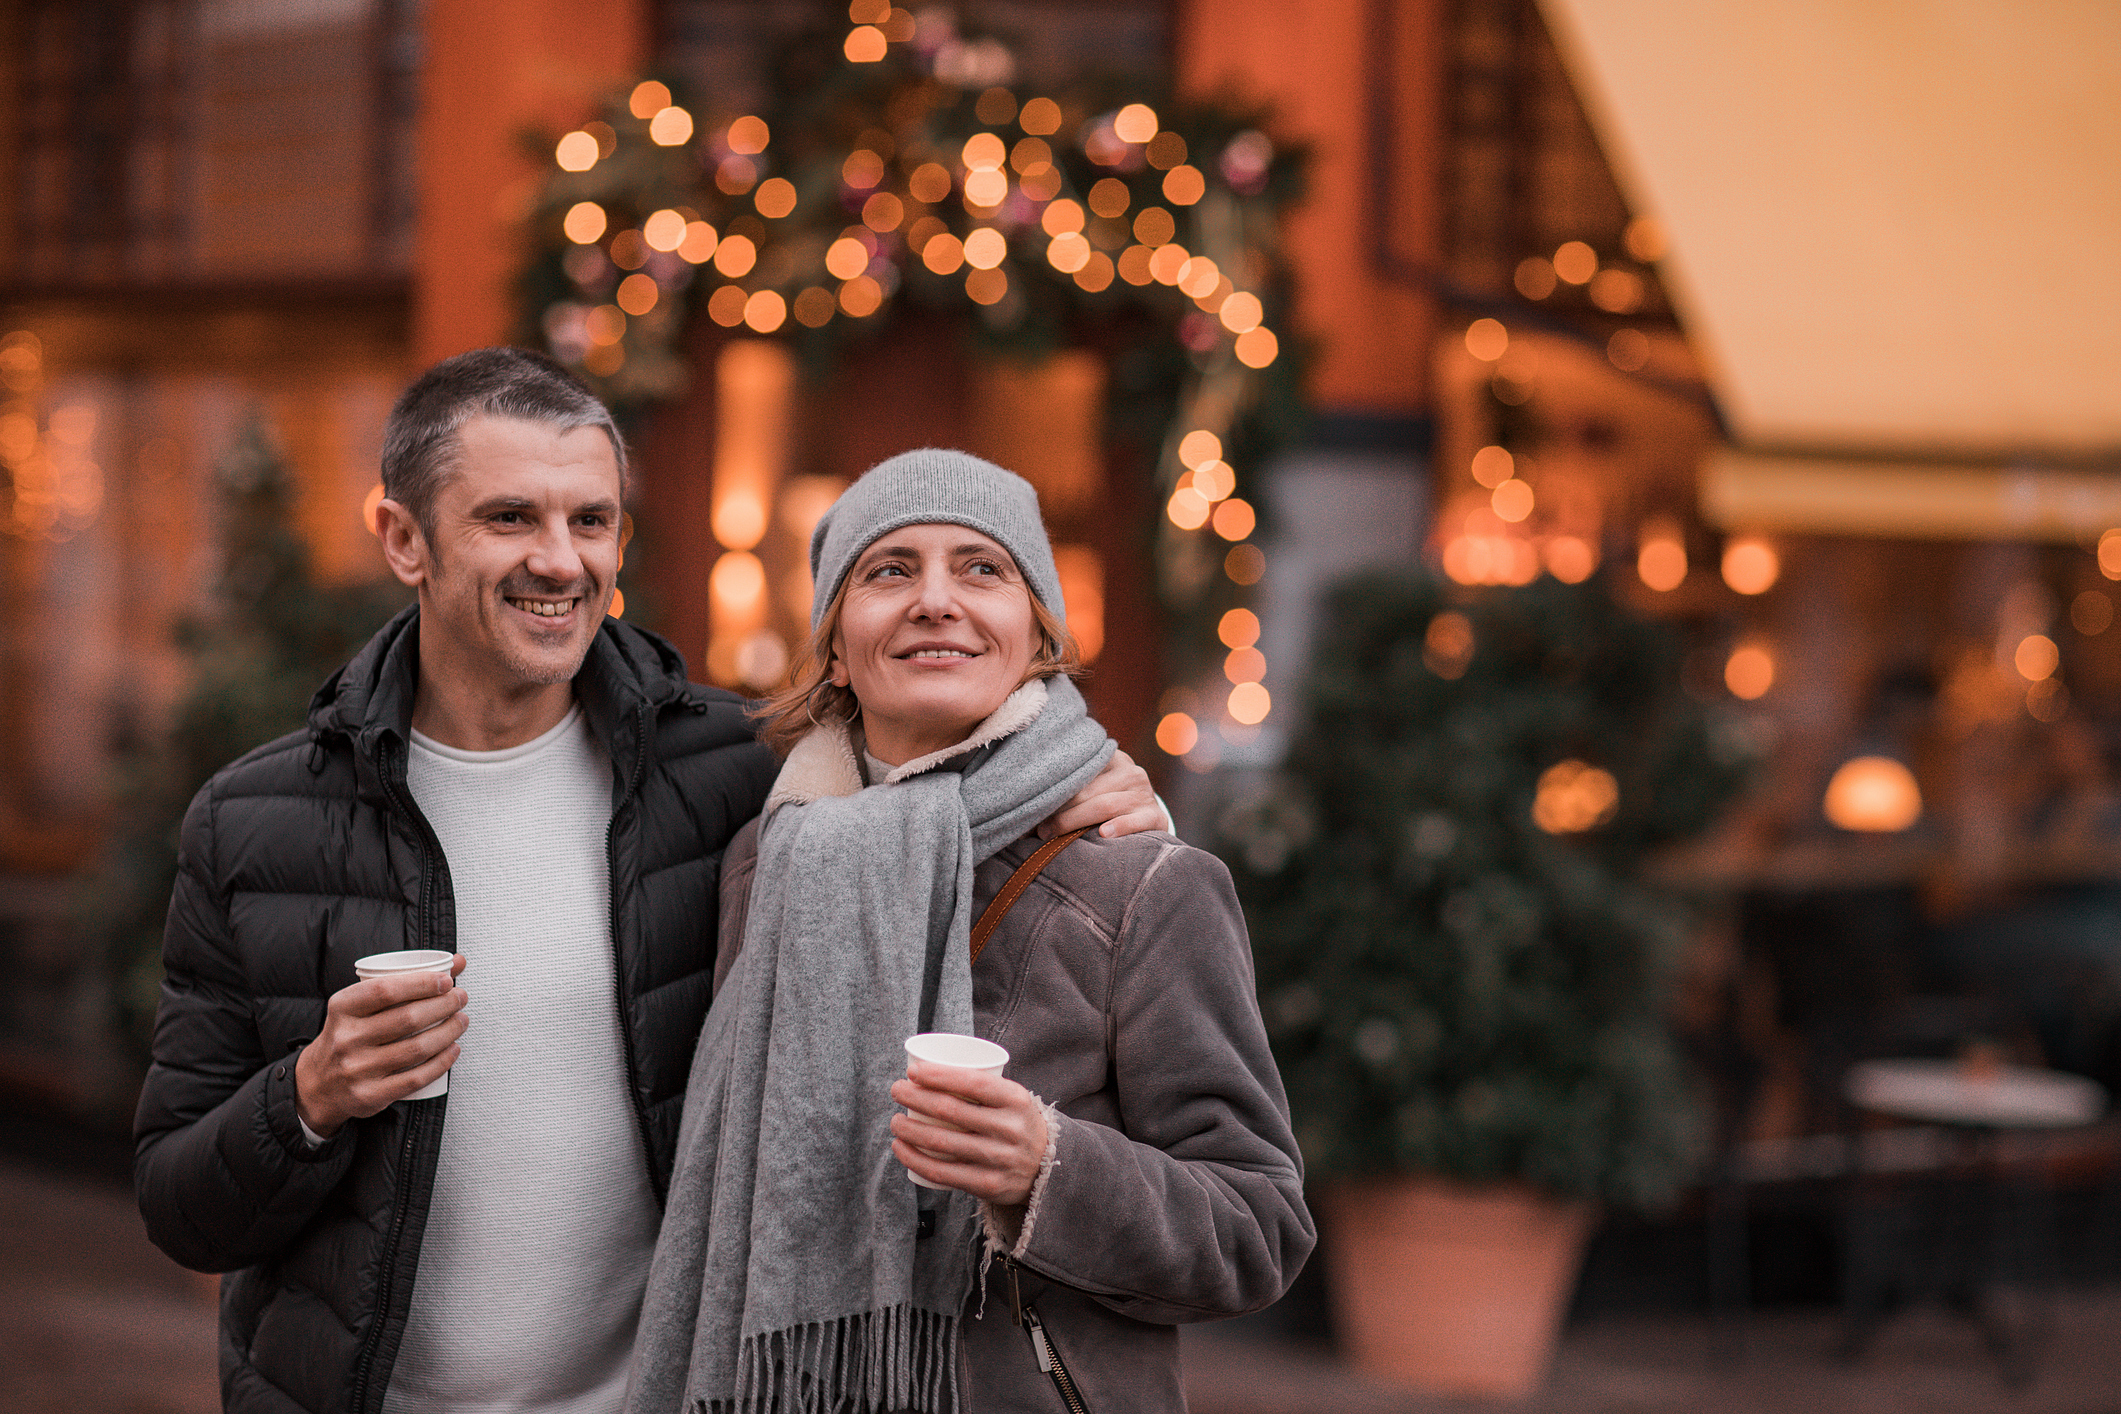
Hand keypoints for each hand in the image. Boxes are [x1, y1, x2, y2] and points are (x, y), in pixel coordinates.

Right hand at [294, 956, 468, 1137]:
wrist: (319, 1082)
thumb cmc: (349, 1035)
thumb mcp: (360, 1004)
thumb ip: (404, 981)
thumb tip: (456, 962)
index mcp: (343, 1008)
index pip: (385, 990)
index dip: (420, 983)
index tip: (446, 980)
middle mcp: (347, 1038)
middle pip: (407, 1018)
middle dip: (443, 1005)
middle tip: (460, 998)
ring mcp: (358, 1069)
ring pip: (416, 1048)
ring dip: (448, 1032)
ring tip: (461, 1020)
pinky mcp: (370, 1095)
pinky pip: (415, 1078)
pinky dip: (441, 1063)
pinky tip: (453, 1050)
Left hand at [889, 1059, 1048, 1204]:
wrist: (1047, 1168)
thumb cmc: (1016, 1124)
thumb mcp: (1013, 1099)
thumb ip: (983, 1085)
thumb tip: (930, 1069)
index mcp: (1017, 1099)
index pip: (972, 1082)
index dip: (938, 1075)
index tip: (912, 1072)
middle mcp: (1010, 1129)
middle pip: (950, 1110)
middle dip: (914, 1097)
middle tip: (897, 1090)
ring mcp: (999, 1159)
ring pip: (941, 1142)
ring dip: (909, 1129)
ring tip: (895, 1121)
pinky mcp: (988, 1185)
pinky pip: (943, 1172)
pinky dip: (915, 1159)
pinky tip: (901, 1148)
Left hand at [1040, 749, 1164, 839]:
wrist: (1148, 819)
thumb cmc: (1106, 803)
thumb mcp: (1092, 787)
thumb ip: (1070, 788)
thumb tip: (1024, 803)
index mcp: (1112, 758)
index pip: (1079, 767)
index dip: (1054, 785)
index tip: (1032, 800)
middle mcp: (1130, 771)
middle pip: (1087, 789)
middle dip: (1059, 809)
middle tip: (1038, 827)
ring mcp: (1145, 793)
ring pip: (1105, 805)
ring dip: (1074, 821)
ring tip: (1052, 835)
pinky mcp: (1156, 816)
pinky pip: (1136, 821)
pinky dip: (1119, 826)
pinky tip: (1103, 834)